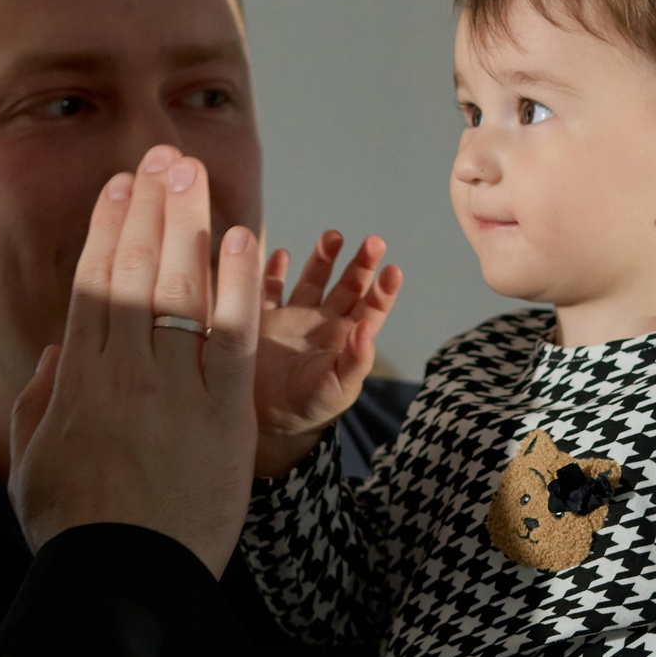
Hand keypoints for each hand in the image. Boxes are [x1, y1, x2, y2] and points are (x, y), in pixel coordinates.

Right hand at [8, 146, 262, 575]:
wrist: (124, 581)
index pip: (94, 284)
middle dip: (149, 208)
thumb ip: (45, 402)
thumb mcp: (36, 463)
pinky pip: (231, 335)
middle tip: (161, 156)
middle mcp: (125, 373)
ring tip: (194, 174)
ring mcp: (175, 390)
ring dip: (187, 226)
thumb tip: (57, 353)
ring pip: (179, 290)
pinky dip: (235, 284)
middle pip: (136, 271)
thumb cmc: (76, 529)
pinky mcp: (223, 414)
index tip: (119, 186)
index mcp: (78, 381)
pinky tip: (239, 240)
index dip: (107, 228)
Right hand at [253, 231, 401, 477]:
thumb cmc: (312, 406)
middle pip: (348, 284)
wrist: (268, 420)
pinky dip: (274, 270)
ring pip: (313, 278)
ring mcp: (294, 316)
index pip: (372, 307)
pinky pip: (269, 287)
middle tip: (374, 242)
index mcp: (348, 337)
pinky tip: (282, 255)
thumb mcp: (340, 388)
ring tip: (334, 236)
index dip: (384, 289)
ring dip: (324, 257)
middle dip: (361, 263)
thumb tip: (366, 330)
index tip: (393, 271)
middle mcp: (324, 321)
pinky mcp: (263, 317)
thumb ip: (356, 360)